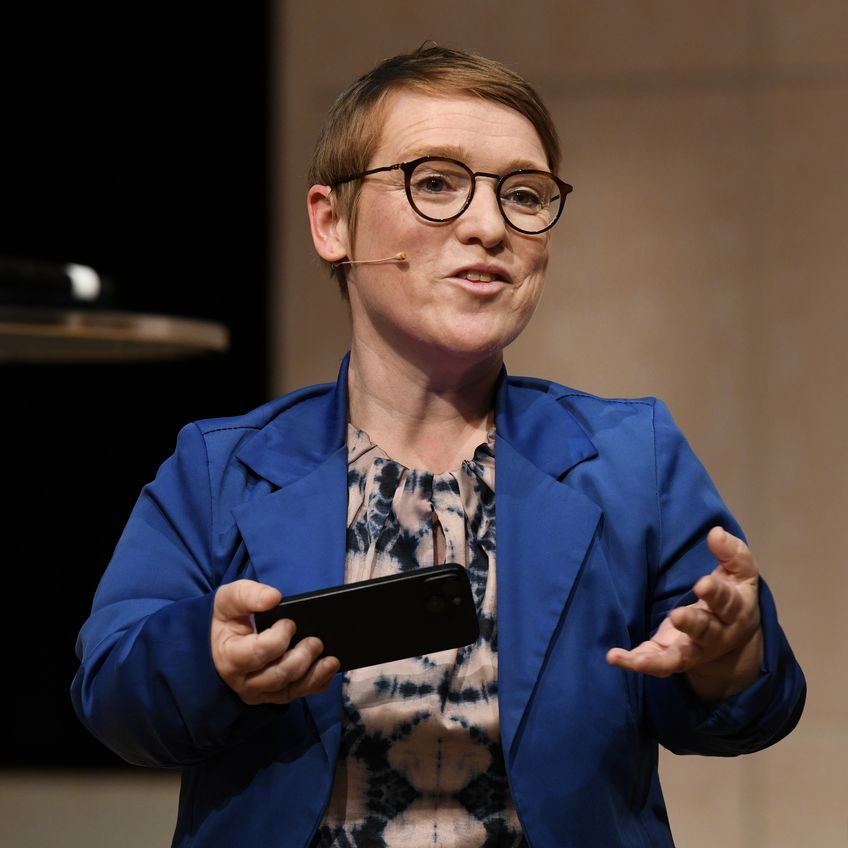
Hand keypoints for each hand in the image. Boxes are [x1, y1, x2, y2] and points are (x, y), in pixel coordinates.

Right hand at [211, 579, 339, 705]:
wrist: (221, 640)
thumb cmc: (228, 618)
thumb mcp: (229, 599)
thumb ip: (249, 595)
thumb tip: (273, 598)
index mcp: (230, 656)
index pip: (257, 653)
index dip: (278, 639)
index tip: (289, 623)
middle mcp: (243, 681)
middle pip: (277, 676)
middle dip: (301, 659)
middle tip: (316, 641)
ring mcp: (259, 692)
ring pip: (289, 691)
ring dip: (313, 675)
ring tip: (332, 660)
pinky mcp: (273, 695)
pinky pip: (297, 695)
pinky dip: (316, 684)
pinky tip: (328, 671)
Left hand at [606, 527, 763, 701]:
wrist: (734, 637)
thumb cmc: (732, 593)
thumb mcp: (740, 572)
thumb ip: (731, 552)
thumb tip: (715, 533)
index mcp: (734, 610)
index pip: (726, 601)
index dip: (716, 593)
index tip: (703, 584)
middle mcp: (715, 634)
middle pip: (705, 631)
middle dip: (692, 623)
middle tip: (678, 615)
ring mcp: (693, 649)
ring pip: (678, 658)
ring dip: (658, 660)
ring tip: (638, 660)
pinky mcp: (671, 655)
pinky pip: (655, 663)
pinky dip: (635, 662)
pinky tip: (614, 657)